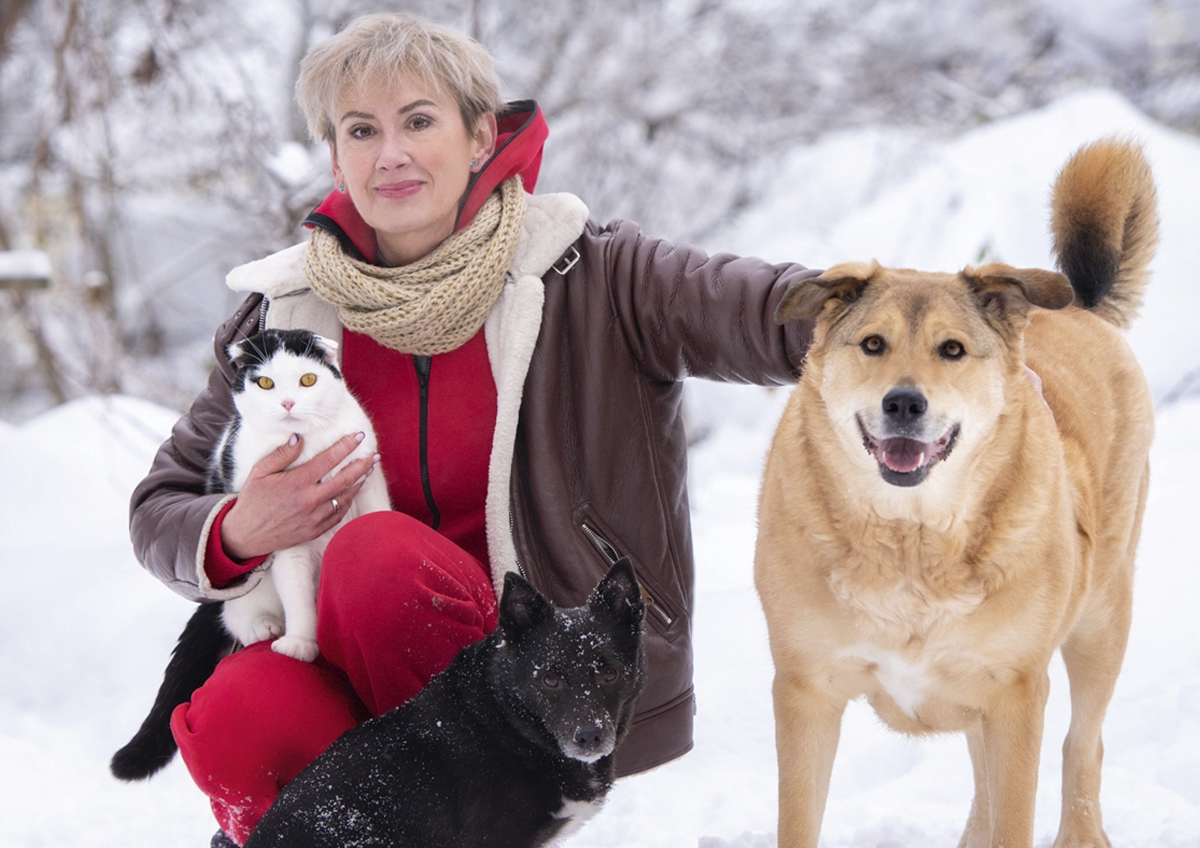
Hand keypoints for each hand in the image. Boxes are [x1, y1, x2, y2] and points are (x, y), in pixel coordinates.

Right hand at [219, 432, 379, 560]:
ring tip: (368, 470)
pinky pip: (338, 514)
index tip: (359, 436)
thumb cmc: (252, 500)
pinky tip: (352, 492)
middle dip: (362, 464)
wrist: (245, 535)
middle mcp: (309, 500)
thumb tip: (300, 438)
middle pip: (345, 479)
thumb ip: (282, 454)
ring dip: (359, 482)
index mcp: (297, 483)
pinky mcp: (315, 530)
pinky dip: (348, 501)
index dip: (346, 446)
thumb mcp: (259, 472)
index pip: (329, 459)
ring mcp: (314, 517)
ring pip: (345, 497)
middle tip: (374, 455)